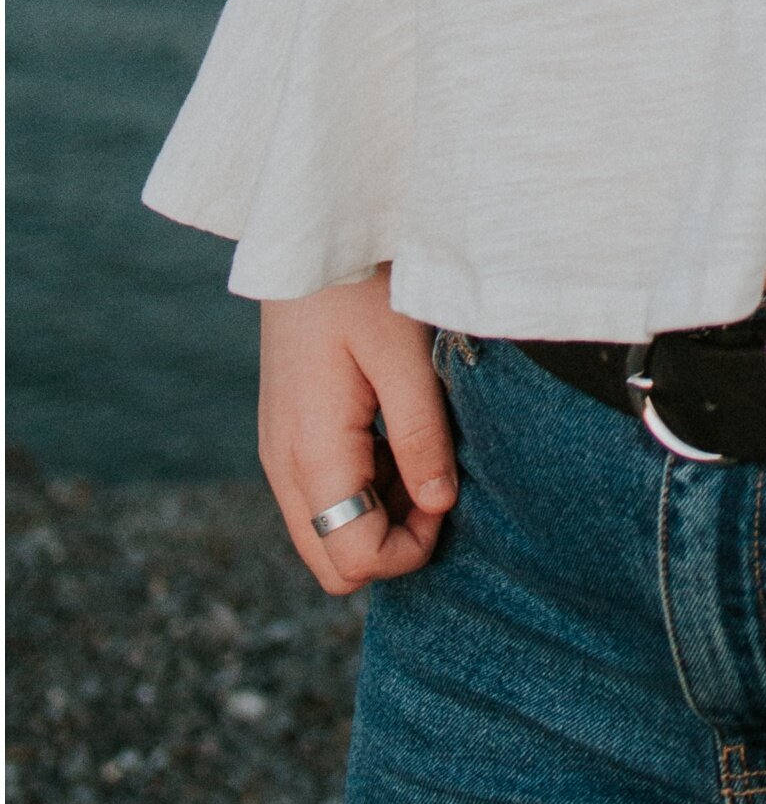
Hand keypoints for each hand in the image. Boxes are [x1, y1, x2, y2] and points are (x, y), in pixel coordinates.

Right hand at [259, 271, 457, 596]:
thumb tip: (439, 505)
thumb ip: (420, 437)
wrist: (309, 241)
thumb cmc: (361, 288)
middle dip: (393, 542)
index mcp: (310, 455)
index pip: (353, 559)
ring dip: (381, 513)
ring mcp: (281, 453)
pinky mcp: (289, 436)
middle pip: (334, 562)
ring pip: (328, 532)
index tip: (446, 492)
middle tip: (435, 479)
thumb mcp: (404, 358)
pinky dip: (365, 488)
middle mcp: (284, 467)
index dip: (411, 547)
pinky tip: (395, 434)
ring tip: (420, 446)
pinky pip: (324, 496)